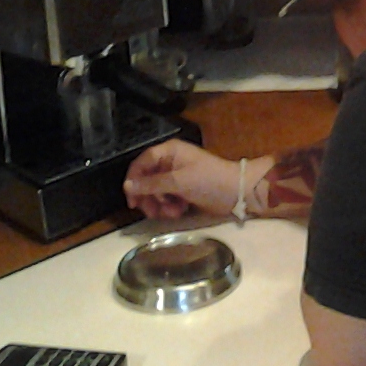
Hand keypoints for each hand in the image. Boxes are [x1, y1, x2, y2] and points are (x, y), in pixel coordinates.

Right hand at [124, 140, 239, 219]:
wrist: (237, 192)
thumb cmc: (209, 180)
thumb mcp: (178, 181)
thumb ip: (151, 184)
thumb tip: (128, 186)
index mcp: (169, 151)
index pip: (141, 163)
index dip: (133, 181)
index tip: (132, 200)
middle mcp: (171, 161)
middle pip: (147, 180)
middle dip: (148, 198)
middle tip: (152, 213)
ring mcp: (177, 176)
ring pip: (156, 192)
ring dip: (161, 205)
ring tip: (171, 213)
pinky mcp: (184, 190)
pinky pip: (168, 199)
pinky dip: (171, 207)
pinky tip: (180, 211)